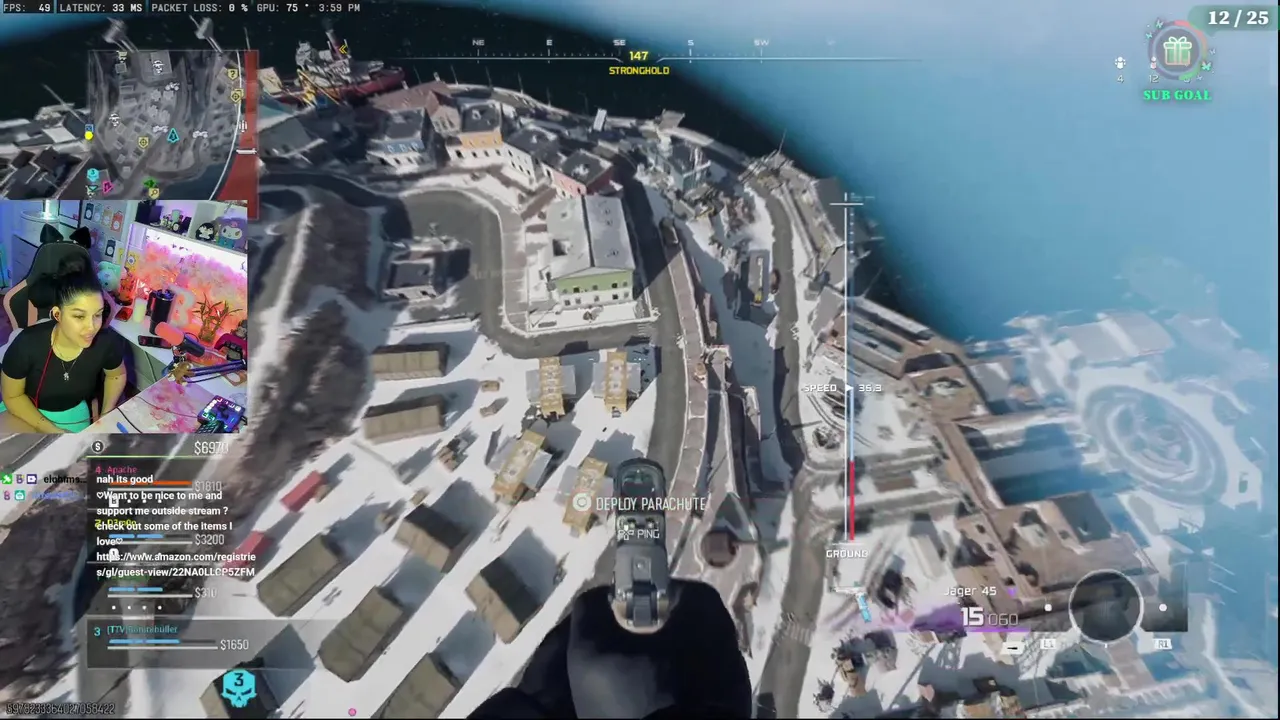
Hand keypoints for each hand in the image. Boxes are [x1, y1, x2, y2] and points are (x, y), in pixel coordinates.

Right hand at [566, 580, 750, 717]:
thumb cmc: (639, 697)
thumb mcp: (592, 649)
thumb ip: (589, 610)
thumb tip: (596, 600)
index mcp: (700, 603)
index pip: (647, 590)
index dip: (617, 612)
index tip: (600, 637)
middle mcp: (724, 630)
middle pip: (663, 628)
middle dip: (636, 645)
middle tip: (609, 669)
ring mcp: (731, 670)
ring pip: (676, 661)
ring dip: (652, 673)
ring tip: (626, 696)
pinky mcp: (730, 703)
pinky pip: (689, 689)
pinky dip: (669, 695)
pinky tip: (648, 709)